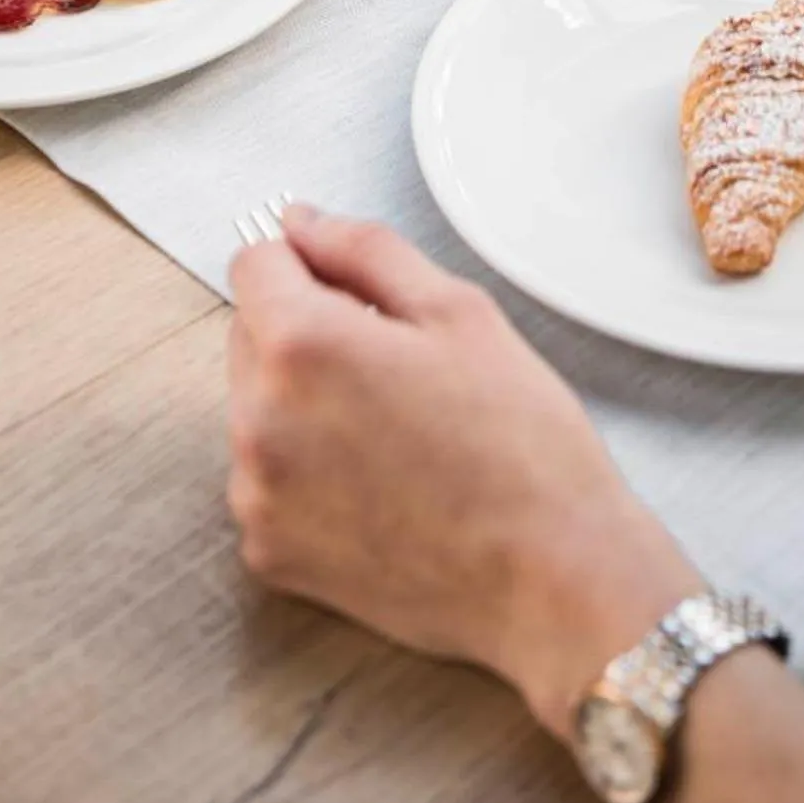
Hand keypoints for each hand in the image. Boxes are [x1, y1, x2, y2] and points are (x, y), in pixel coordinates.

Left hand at [227, 210, 699, 734]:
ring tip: (399, 437)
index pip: (255, 263)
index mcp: (302, 345)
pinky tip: (383, 488)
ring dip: (306, 407)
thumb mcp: (461, 312)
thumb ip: (365, 251)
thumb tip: (300, 224)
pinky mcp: (269, 554)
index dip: (309, 264)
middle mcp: (257, 421)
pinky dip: (309, 476)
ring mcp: (256, 496)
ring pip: (259, 411)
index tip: (357, 293)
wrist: (551, 578)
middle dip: (309, 335)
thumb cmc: (521, 444)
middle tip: (402, 370)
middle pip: (252, 337)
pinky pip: (268, 483)